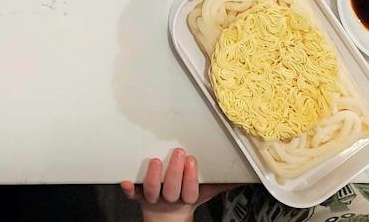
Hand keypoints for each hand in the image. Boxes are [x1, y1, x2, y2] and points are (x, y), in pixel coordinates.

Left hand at [120, 148, 235, 221]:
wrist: (167, 218)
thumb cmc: (186, 197)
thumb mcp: (205, 192)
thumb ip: (222, 183)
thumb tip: (245, 177)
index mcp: (187, 198)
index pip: (190, 191)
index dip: (190, 178)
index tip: (192, 160)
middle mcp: (169, 199)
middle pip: (171, 190)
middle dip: (175, 172)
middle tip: (178, 152)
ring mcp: (154, 199)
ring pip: (151, 191)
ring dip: (152, 177)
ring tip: (155, 161)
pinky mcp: (140, 196)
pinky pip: (132, 195)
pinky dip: (128, 189)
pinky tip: (124, 181)